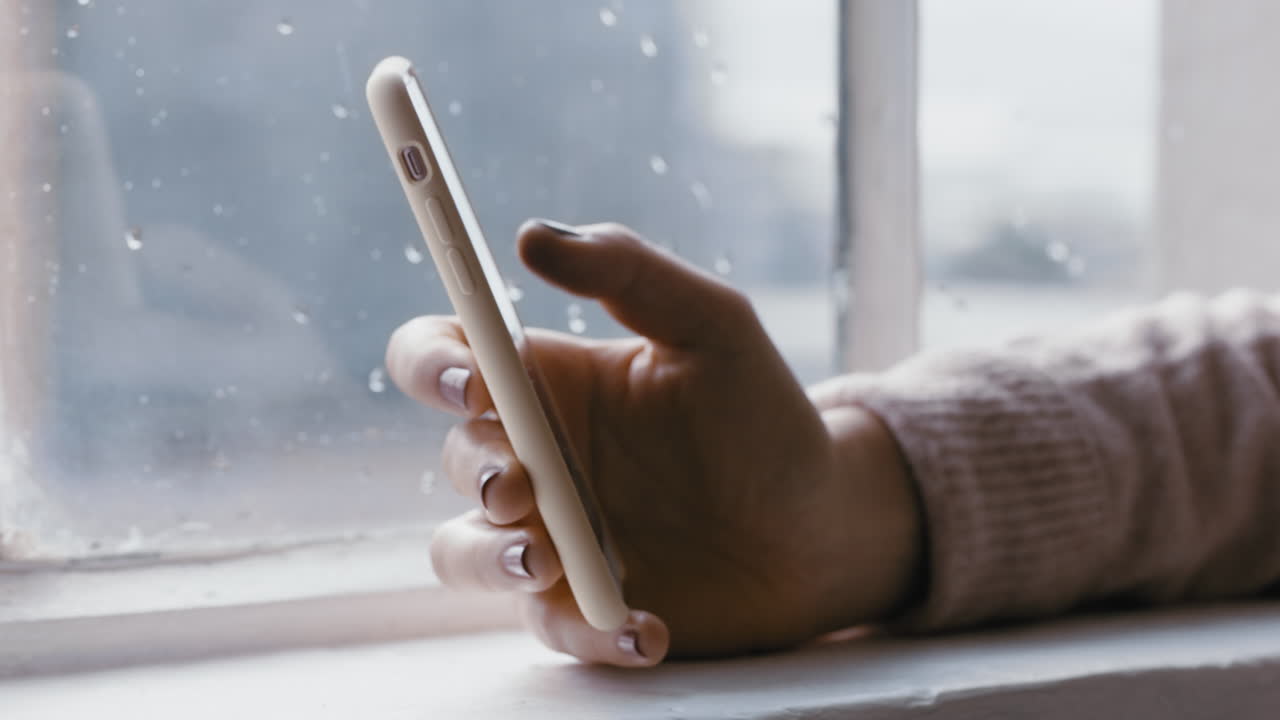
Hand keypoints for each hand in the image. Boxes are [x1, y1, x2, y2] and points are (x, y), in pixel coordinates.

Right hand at [386, 220, 921, 665]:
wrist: (817, 522)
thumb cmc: (762, 416)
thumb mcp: (712, 324)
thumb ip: (630, 270)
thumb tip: (533, 234)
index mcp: (549, 382)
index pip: (446, 357)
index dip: (434, 363)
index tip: (472, 378)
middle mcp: (534, 457)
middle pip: (455, 457)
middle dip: (477, 468)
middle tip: (521, 481)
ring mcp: (549, 535)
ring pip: (461, 552)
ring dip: (488, 557)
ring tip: (549, 559)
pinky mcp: (578, 606)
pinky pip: (550, 627)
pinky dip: (588, 632)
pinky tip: (646, 627)